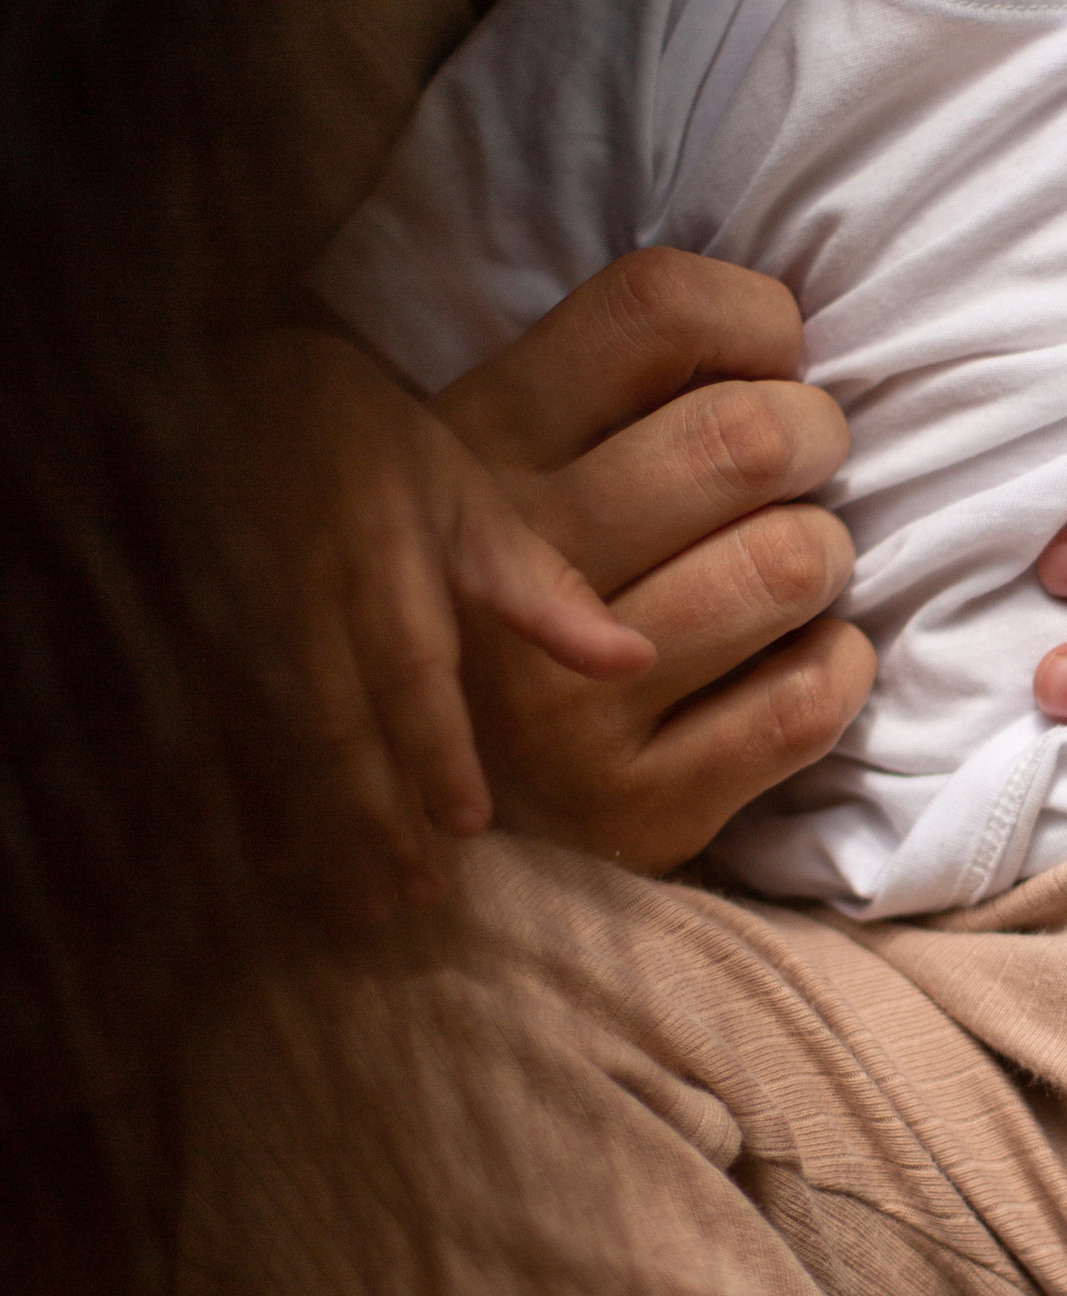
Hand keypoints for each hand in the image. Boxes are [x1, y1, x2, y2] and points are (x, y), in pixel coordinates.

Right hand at [232, 331, 653, 911]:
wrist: (234, 392)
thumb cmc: (376, 452)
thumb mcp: (467, 497)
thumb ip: (544, 588)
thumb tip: (636, 663)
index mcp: (377, 558)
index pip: (407, 665)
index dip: (433, 746)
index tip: (467, 825)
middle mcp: (302, 596)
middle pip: (333, 723)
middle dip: (374, 816)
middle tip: (415, 897)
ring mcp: (240, 621)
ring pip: (275, 743)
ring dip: (319, 826)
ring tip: (364, 903)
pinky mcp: (201, 642)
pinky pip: (224, 737)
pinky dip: (256, 805)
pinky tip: (283, 869)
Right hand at [434, 249, 874, 867]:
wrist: (427, 809)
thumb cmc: (506, 598)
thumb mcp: (508, 464)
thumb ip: (610, 387)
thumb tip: (785, 324)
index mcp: (480, 443)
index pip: (656, 306)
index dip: (758, 318)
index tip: (771, 360)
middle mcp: (510, 562)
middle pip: (748, 435)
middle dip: (817, 438)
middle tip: (805, 466)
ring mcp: (567, 697)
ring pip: (789, 563)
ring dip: (825, 557)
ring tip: (791, 568)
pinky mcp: (634, 804)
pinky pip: (808, 698)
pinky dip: (837, 667)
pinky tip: (796, 658)